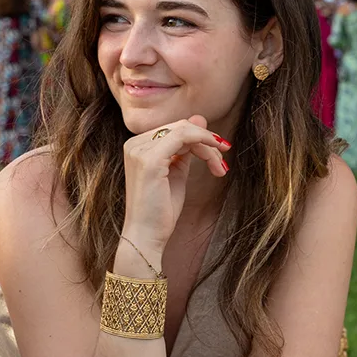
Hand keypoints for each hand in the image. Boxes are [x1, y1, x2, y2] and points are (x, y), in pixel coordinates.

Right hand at [121, 115, 230, 260]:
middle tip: (222, 164)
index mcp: (137, 147)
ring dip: (208, 146)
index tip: (219, 155)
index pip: (174, 130)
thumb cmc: (160, 211)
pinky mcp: (149, 159)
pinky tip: (215, 158)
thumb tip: (200, 120)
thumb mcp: (176, 173)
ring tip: (220, 168)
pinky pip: (183, 136)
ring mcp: (139, 150)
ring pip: (184, 130)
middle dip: (207, 143)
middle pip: (180, 128)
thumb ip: (186, 149)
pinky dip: (203, 142)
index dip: (200, 139)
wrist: (146, 236)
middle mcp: (134, 144)